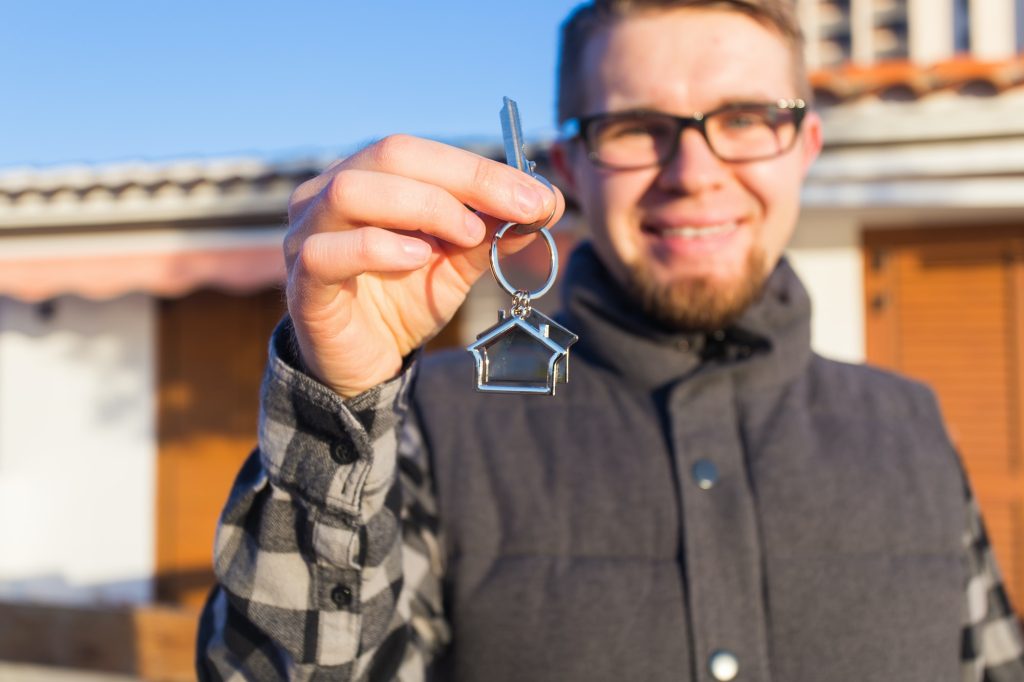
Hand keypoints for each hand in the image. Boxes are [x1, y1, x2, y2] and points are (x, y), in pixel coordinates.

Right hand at [284, 135, 564, 397]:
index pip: (420, 151)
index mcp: (367, 178)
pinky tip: (416, 258)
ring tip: (465, 235)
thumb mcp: (459, 261)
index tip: (538, 195)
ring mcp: (308, 235)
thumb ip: (493, 231)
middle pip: (390, 155)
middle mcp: (327, 194)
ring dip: (422, 205)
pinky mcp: (303, 283)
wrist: (367, 362)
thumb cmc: (406, 298)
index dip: (481, 169)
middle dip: (465, 180)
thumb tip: (548, 201)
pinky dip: (377, 248)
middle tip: (517, 209)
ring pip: (351, 191)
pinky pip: (328, 252)